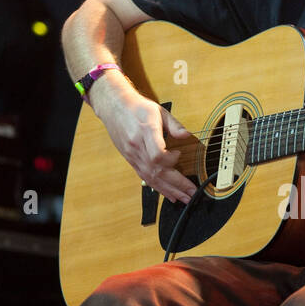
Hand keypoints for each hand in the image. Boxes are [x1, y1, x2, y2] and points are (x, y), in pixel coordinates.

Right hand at [92, 80, 196, 203]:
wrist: (113, 107)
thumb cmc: (137, 107)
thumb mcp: (158, 110)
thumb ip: (174, 124)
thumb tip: (186, 135)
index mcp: (145, 131)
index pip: (156, 154)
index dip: (169, 160)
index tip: (178, 154)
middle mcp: (137, 146)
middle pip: (156, 171)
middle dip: (176, 184)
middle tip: (191, 193)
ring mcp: (133, 155)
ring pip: (150, 177)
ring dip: (169, 190)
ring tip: (183, 198)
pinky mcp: (131, 160)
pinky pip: (144, 177)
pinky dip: (158, 188)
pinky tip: (168, 194)